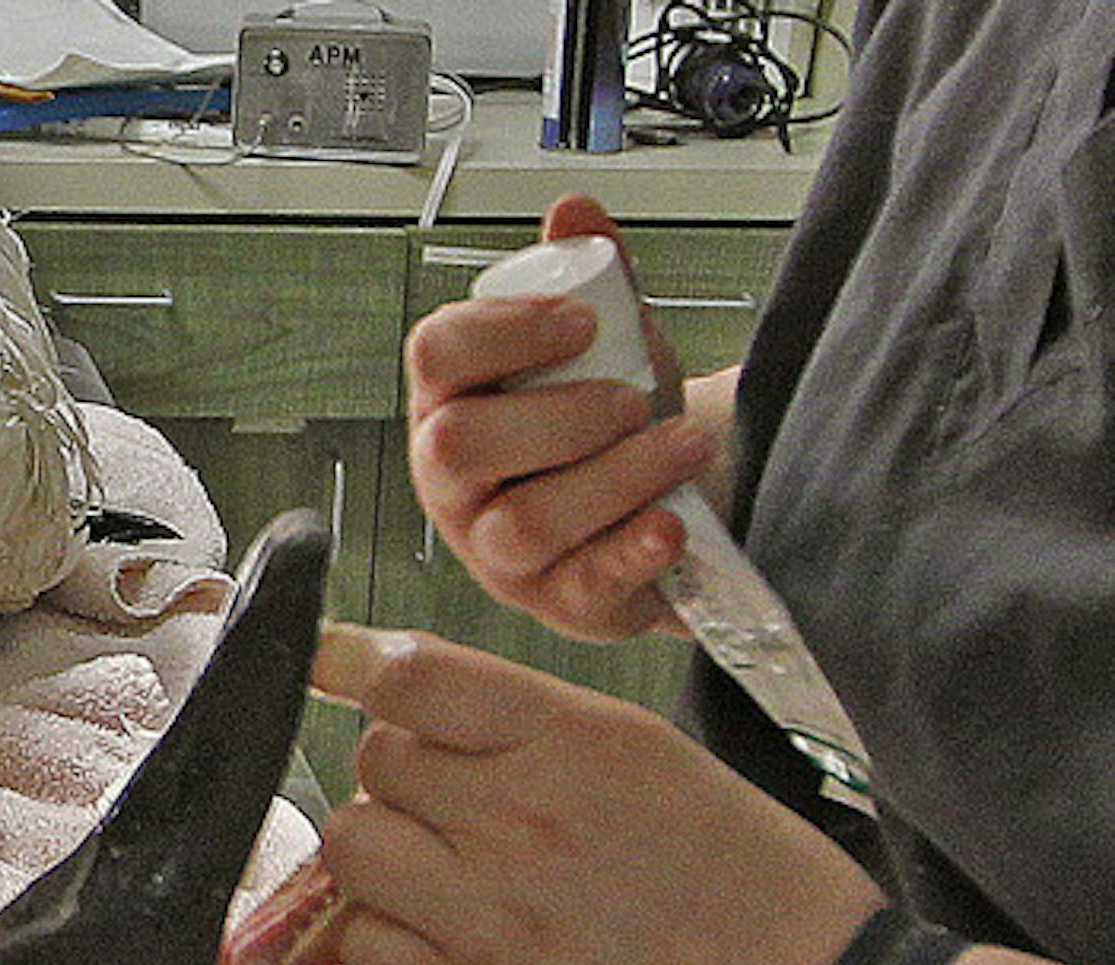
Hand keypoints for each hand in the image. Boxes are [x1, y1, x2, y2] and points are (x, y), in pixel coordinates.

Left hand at [313, 625, 883, 964]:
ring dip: (383, 859)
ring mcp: (490, 913)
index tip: (346, 679)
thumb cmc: (747, 888)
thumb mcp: (651, 759)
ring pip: (353, 847)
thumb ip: (528, 726)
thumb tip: (408, 695)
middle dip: (402, 782)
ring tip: (445, 883)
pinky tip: (444, 947)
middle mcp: (522, 814)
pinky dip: (385, 944)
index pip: (410, 678)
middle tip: (455, 818)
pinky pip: (363, 949)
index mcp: (574, 738)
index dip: (363, 674)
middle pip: (374, 761)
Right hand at [404, 195, 725, 640]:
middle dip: (557, 414)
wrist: (669, 502)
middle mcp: (453, 482)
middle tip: (631, 397)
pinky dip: (633, 550)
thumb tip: (574, 210)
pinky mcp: (555, 602)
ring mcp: (495, 550)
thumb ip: (591, 278)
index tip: (581, 322)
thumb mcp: (603, 344)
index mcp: (450, 400)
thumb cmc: (612, 424)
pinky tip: (670, 523)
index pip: (435, 355)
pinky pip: (581, 583)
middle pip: (461, 446)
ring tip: (682, 446)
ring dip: (616, 476)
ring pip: (525, 521)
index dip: (504, 333)